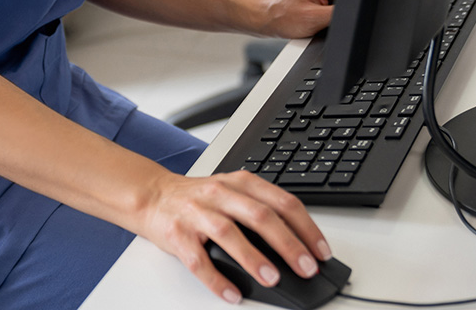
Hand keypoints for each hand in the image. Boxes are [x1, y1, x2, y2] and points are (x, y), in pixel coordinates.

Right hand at [137, 169, 330, 303]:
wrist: (153, 194)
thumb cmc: (199, 198)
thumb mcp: (232, 192)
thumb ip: (260, 211)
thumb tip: (298, 247)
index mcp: (240, 182)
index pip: (281, 201)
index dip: (306, 227)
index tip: (321, 251)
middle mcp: (221, 194)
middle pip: (260, 215)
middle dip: (288, 243)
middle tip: (306, 267)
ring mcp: (198, 212)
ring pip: (230, 233)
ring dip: (254, 258)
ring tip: (272, 278)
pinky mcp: (178, 234)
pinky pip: (198, 260)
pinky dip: (216, 279)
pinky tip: (232, 293)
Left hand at [259, 0, 341, 38]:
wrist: (272, 18)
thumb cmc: (286, 17)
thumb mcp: (315, 19)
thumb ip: (338, 14)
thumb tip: (354, 13)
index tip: (341, 11)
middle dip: (348, 2)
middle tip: (329, 13)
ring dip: (343, 5)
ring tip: (323, 12)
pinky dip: (338, 6)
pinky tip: (324, 12)